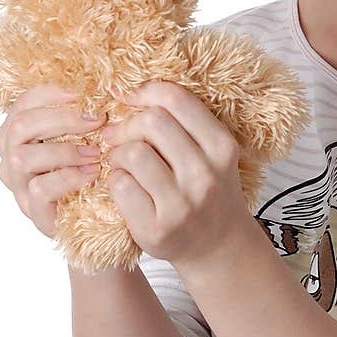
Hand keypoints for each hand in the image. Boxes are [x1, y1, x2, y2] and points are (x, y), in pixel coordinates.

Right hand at [0, 84, 104, 238]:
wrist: (103, 216)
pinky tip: (92, 174)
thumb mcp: (88, 134)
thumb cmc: (94, 168)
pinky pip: (40, 188)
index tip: (85, 91)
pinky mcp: (32, 210)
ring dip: (65, 150)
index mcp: (19, 132)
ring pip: (23, 157)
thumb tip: (109, 85)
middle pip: (21, 125)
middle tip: (97, 120)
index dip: (52, 93)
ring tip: (97, 152)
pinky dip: (68, 177)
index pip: (24, 102)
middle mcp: (11, 156)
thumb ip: (87, 112)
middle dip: (62, 118)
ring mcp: (19, 185)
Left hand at [103, 80, 253, 267]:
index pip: (177, 100)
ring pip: (133, 153)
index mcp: (222, 147)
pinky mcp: (156, 228)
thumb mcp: (212, 152)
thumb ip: (183, 123)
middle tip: (118, 135)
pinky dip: (115, 180)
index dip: (145, 91)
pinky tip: (124, 185)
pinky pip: (120, 185)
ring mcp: (181, 204)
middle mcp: (205, 174)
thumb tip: (127, 92)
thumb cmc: (207, 189)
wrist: (217, 245)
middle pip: (152, 122)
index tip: (128, 97)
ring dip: (118, 154)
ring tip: (122, 163)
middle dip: (128, 125)